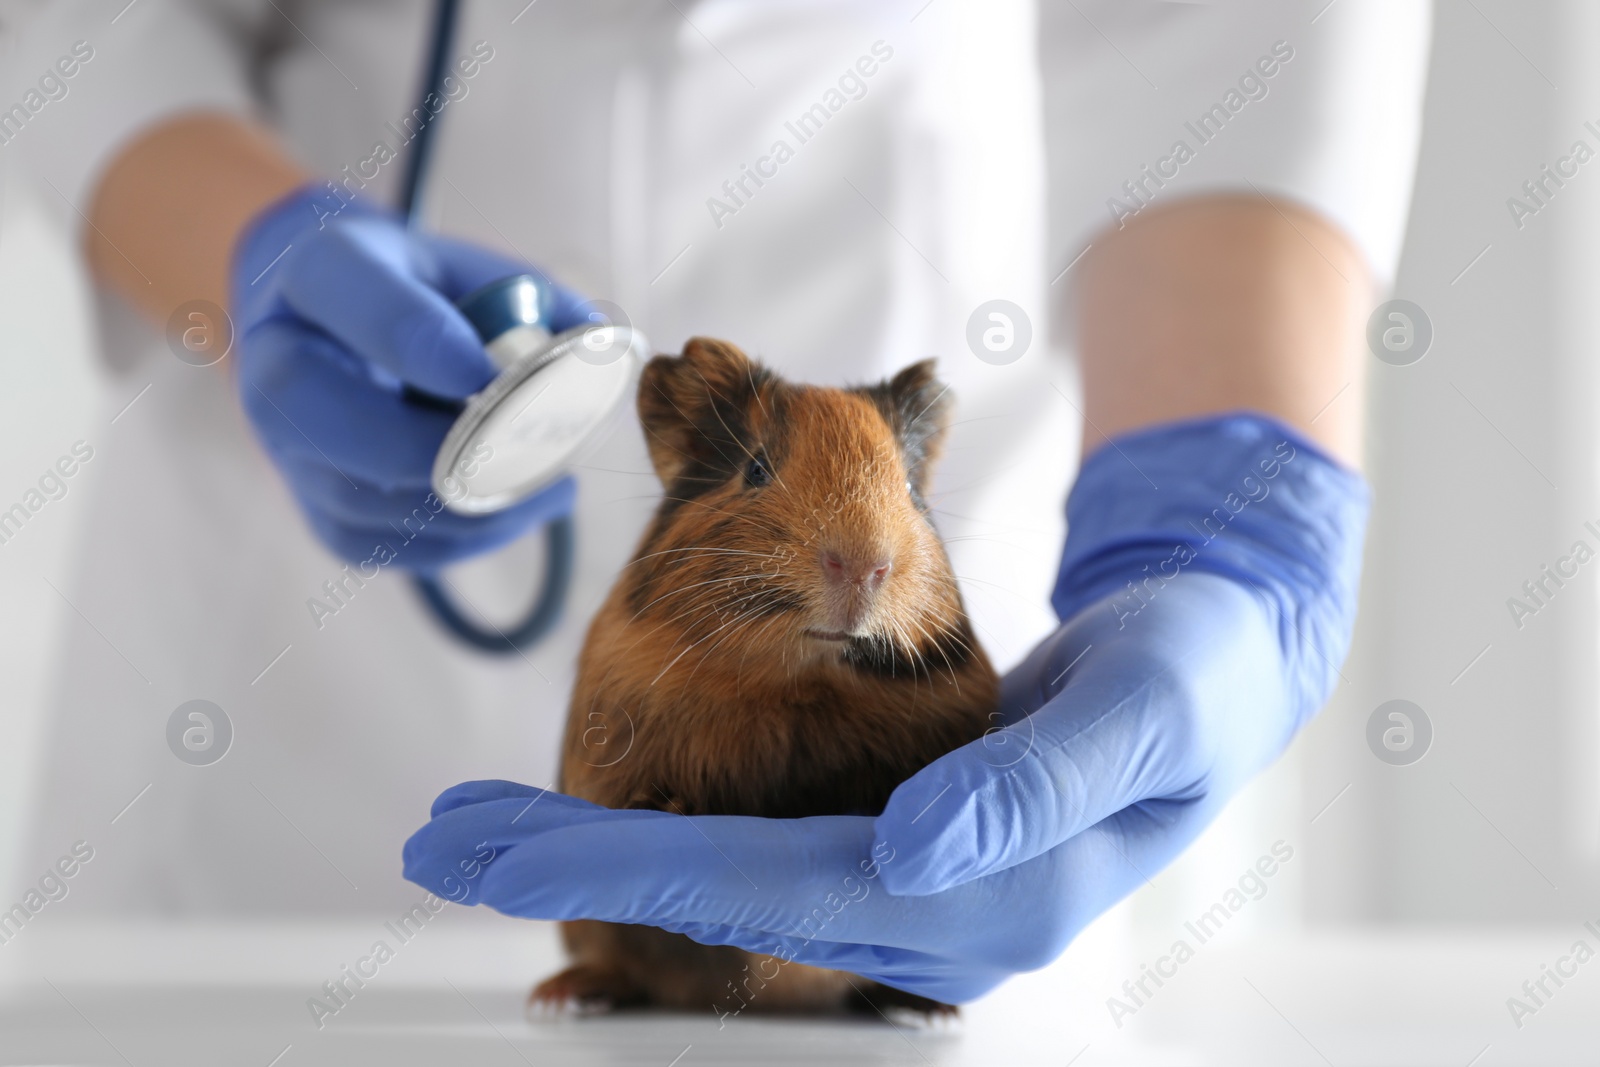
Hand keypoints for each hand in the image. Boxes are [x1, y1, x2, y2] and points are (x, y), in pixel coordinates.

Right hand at [230, 184, 591, 570]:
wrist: (330, 322)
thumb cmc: (416, 288)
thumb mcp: (468, 268)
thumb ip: (534, 301)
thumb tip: (598, 348)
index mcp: (317, 276)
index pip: (365, 311)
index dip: (429, 348)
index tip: (491, 374)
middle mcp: (279, 366)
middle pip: (340, 425)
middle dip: (442, 448)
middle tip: (527, 449)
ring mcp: (289, 450)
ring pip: (370, 501)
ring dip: (471, 503)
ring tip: (551, 483)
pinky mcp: (320, 513)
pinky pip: (388, 547)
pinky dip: (463, 536)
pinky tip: (517, 509)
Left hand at [402, 415, 1367, 1000]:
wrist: (1217, 668)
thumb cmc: (1188, 681)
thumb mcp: (1140, 714)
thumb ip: (1035, 787)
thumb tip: (914, 853)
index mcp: (981, 900)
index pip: (768, 890)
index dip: (628, 868)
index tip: (502, 845)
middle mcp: (927, 917)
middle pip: (718, 904)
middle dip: (574, 869)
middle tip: (439, 839)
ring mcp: (909, 892)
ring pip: (725, 898)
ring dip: (601, 863)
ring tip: (481, 834)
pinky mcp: (898, 852)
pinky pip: (764, 871)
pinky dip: (669, 861)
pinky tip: (597, 846)